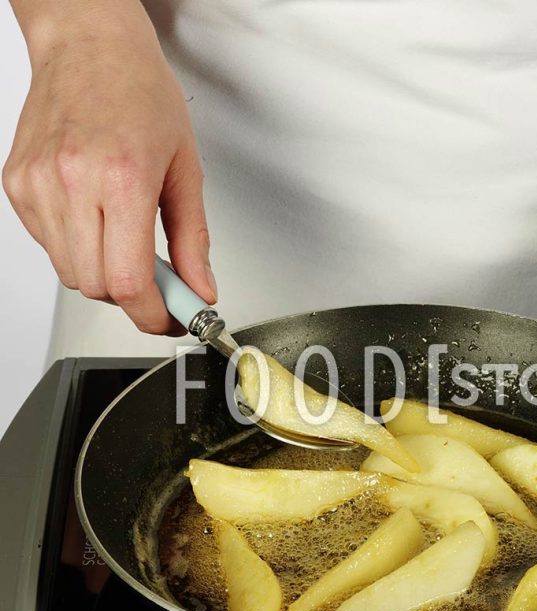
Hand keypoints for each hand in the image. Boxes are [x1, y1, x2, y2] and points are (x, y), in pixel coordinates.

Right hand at [3, 0, 214, 334]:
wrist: (89, 47)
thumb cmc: (140, 94)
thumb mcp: (186, 170)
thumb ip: (193, 241)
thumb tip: (201, 290)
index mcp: (121, 178)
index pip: (129, 282)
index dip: (154, 315)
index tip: (172, 319)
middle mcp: (71, 182)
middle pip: (97, 286)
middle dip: (134, 297)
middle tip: (161, 281)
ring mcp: (36, 185)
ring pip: (70, 273)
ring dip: (105, 273)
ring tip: (128, 238)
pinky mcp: (15, 186)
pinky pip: (49, 246)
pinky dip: (78, 249)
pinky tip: (97, 218)